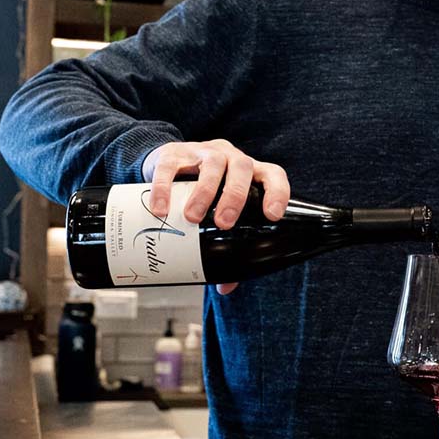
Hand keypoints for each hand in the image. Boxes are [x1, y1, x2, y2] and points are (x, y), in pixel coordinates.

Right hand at [141, 139, 289, 294]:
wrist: (165, 163)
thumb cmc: (202, 191)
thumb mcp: (215, 210)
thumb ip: (225, 244)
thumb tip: (225, 286)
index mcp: (249, 173)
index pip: (273, 174)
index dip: (277, 192)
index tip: (273, 215)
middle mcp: (230, 157)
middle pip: (242, 168)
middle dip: (235, 196)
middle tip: (224, 223)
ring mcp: (202, 152)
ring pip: (212, 164)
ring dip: (204, 192)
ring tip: (192, 218)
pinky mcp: (173, 154)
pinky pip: (170, 167)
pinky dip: (164, 188)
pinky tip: (160, 209)